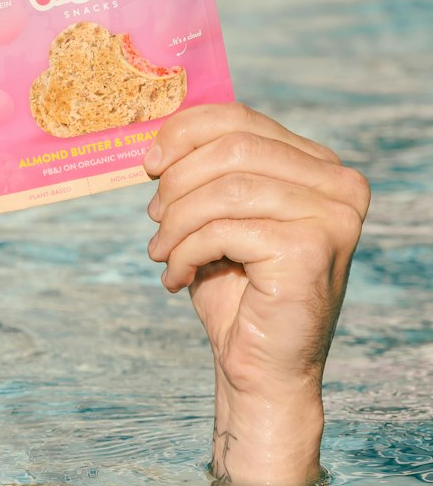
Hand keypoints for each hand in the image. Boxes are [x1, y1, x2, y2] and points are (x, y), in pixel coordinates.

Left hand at [143, 104, 368, 485]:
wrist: (258, 366)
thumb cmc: (233, 290)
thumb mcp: (216, 218)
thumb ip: (203, 172)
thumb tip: (157, 138)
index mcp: (317, 167)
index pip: (241, 119)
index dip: (184, 133)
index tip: (148, 164)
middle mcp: (337, 184)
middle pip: (231, 148)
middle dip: (177, 182)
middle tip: (154, 220)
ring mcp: (330, 215)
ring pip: (222, 189)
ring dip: (176, 223)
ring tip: (161, 253)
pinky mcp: (309, 248)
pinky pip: (222, 229)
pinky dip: (184, 252)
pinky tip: (176, 278)